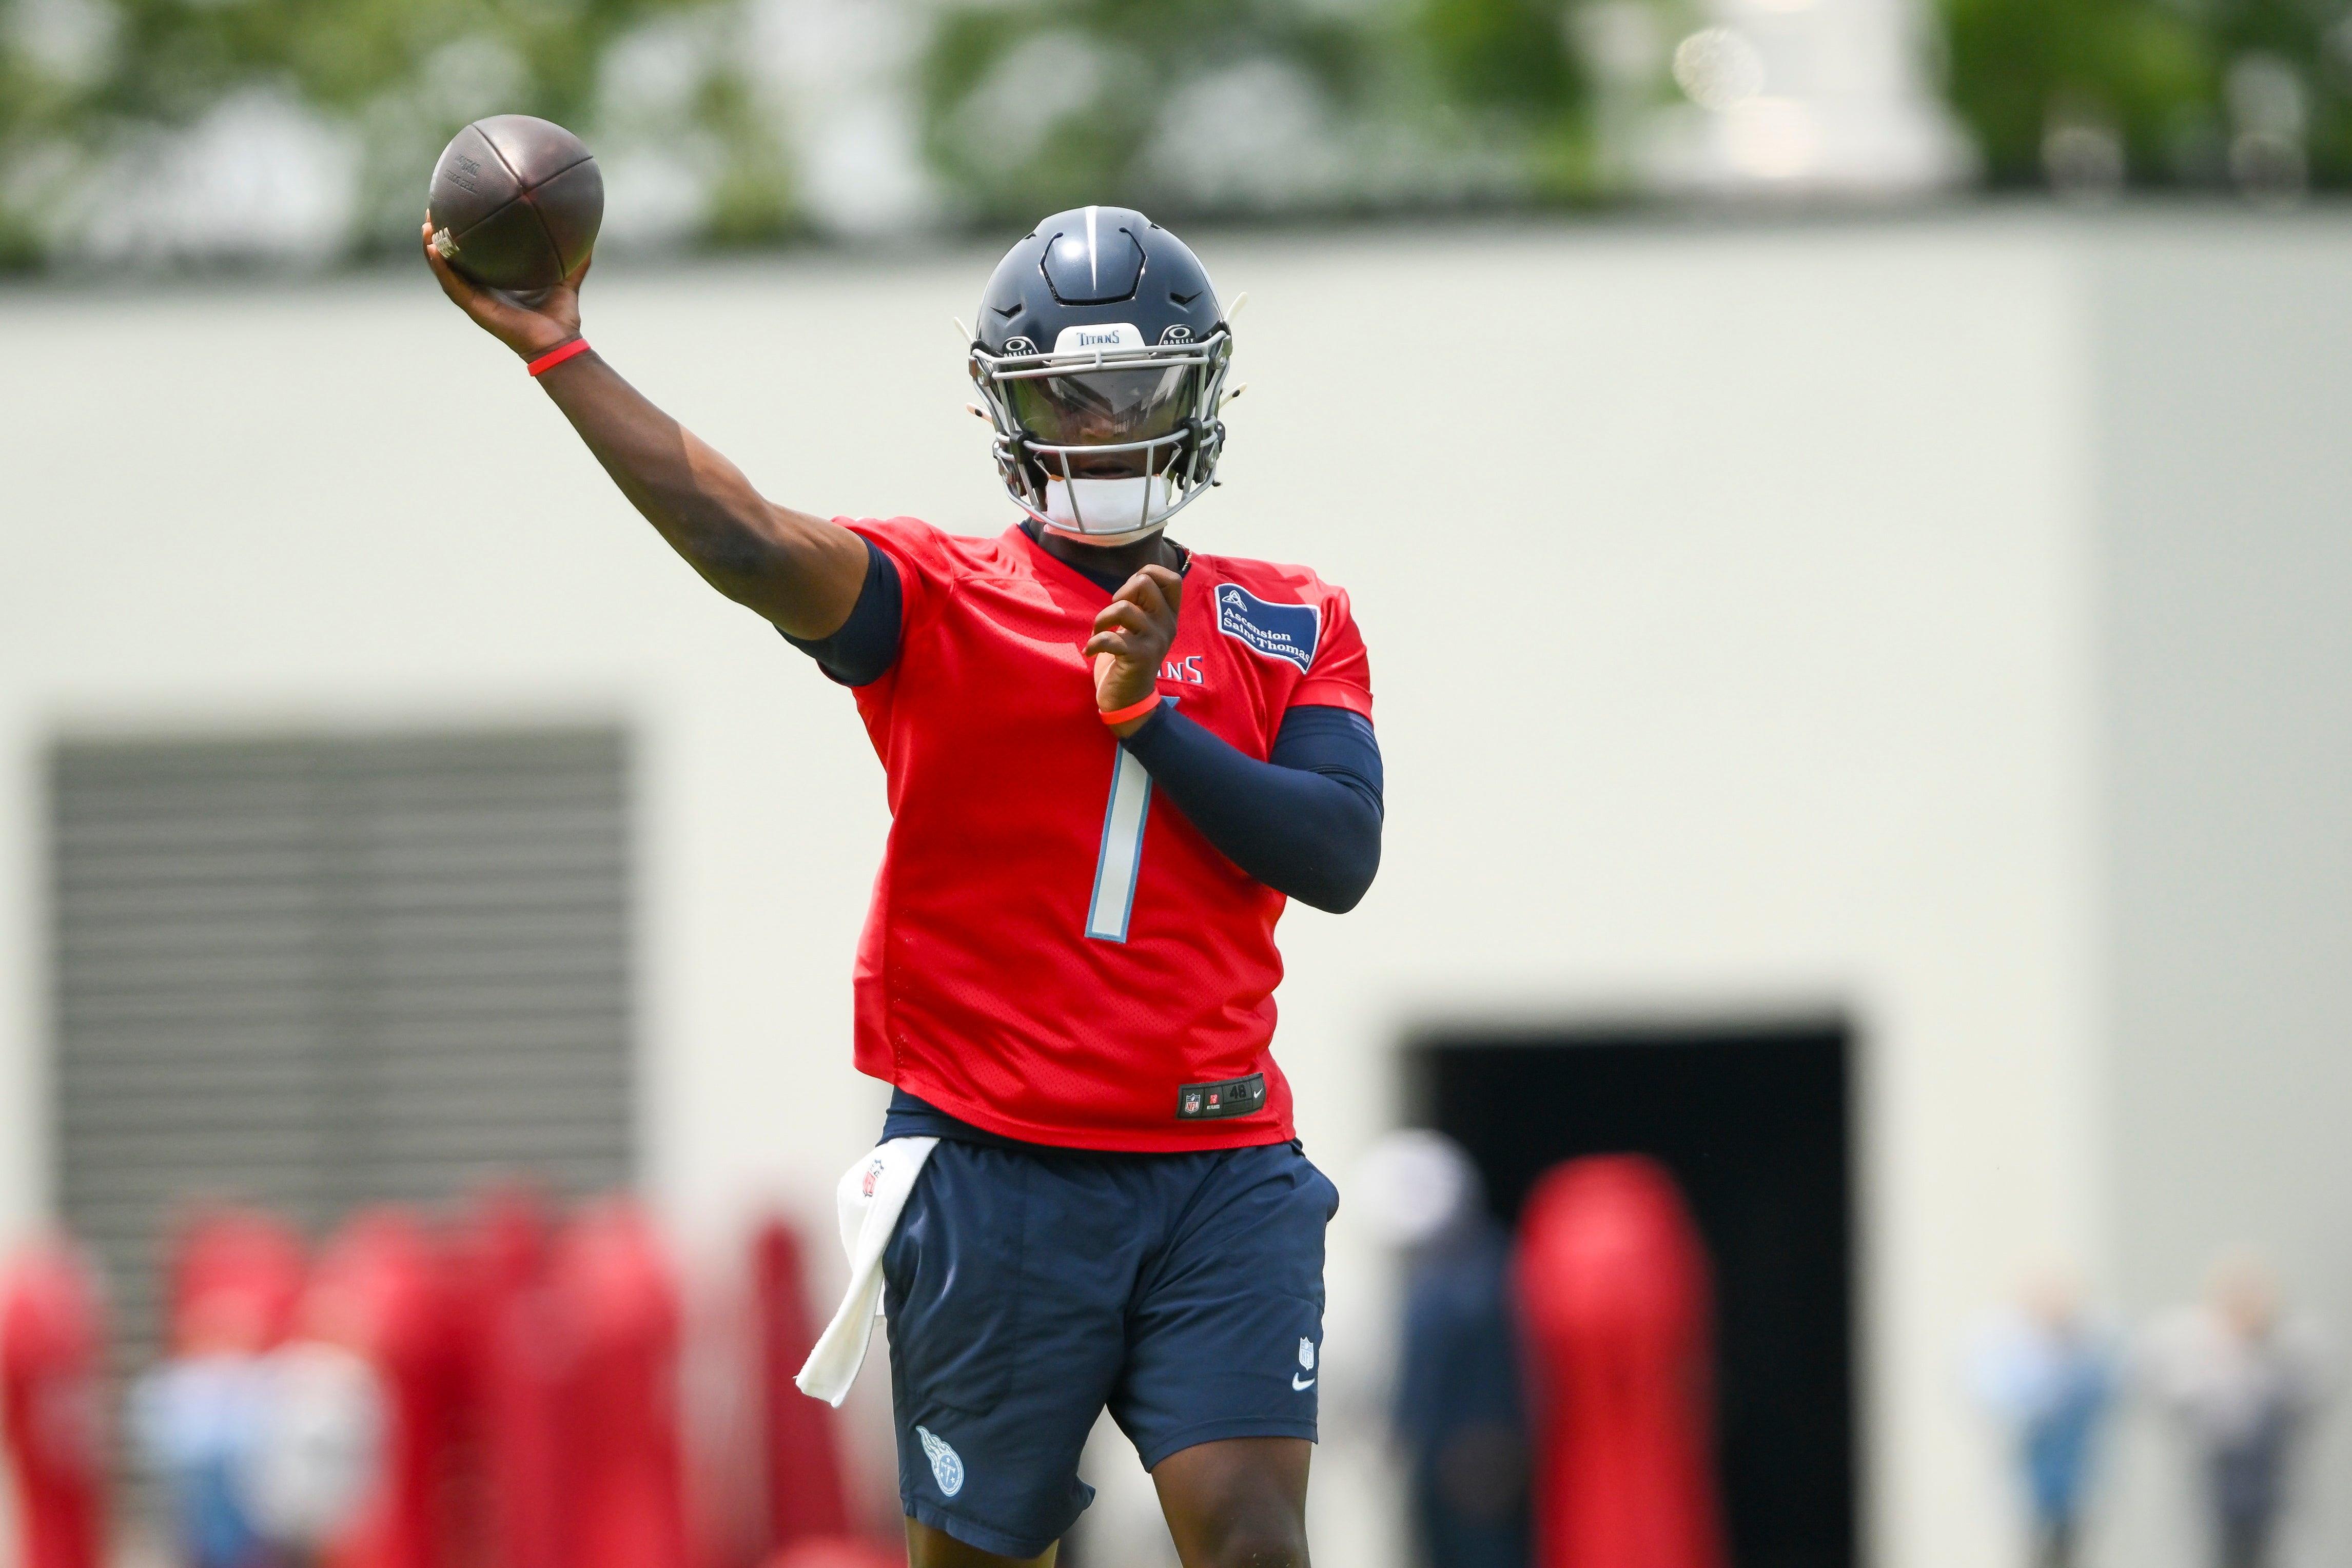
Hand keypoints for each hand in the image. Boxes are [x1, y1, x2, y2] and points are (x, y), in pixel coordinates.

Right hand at [420, 211, 589, 361]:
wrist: (559, 342)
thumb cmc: (561, 317)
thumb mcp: (567, 278)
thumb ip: (576, 258)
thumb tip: (589, 234)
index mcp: (497, 281)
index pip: (474, 254)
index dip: (464, 234)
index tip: (458, 209)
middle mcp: (482, 289)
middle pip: (453, 259)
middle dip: (440, 236)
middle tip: (433, 211)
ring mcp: (476, 299)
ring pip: (446, 270)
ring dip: (433, 248)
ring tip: (427, 224)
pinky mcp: (475, 308)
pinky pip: (452, 285)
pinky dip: (441, 268)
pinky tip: (433, 249)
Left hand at [1084, 564, 1181, 735]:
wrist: (1130, 701)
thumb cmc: (1129, 659)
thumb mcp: (1143, 628)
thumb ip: (1143, 605)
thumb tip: (1136, 578)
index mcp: (1169, 616)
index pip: (1171, 578)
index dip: (1146, 574)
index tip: (1130, 595)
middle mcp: (1167, 625)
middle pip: (1144, 583)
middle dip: (1120, 593)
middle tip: (1113, 616)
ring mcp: (1154, 641)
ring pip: (1123, 608)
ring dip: (1101, 619)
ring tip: (1097, 634)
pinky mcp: (1138, 657)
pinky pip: (1109, 637)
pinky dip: (1093, 642)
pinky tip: (1090, 651)